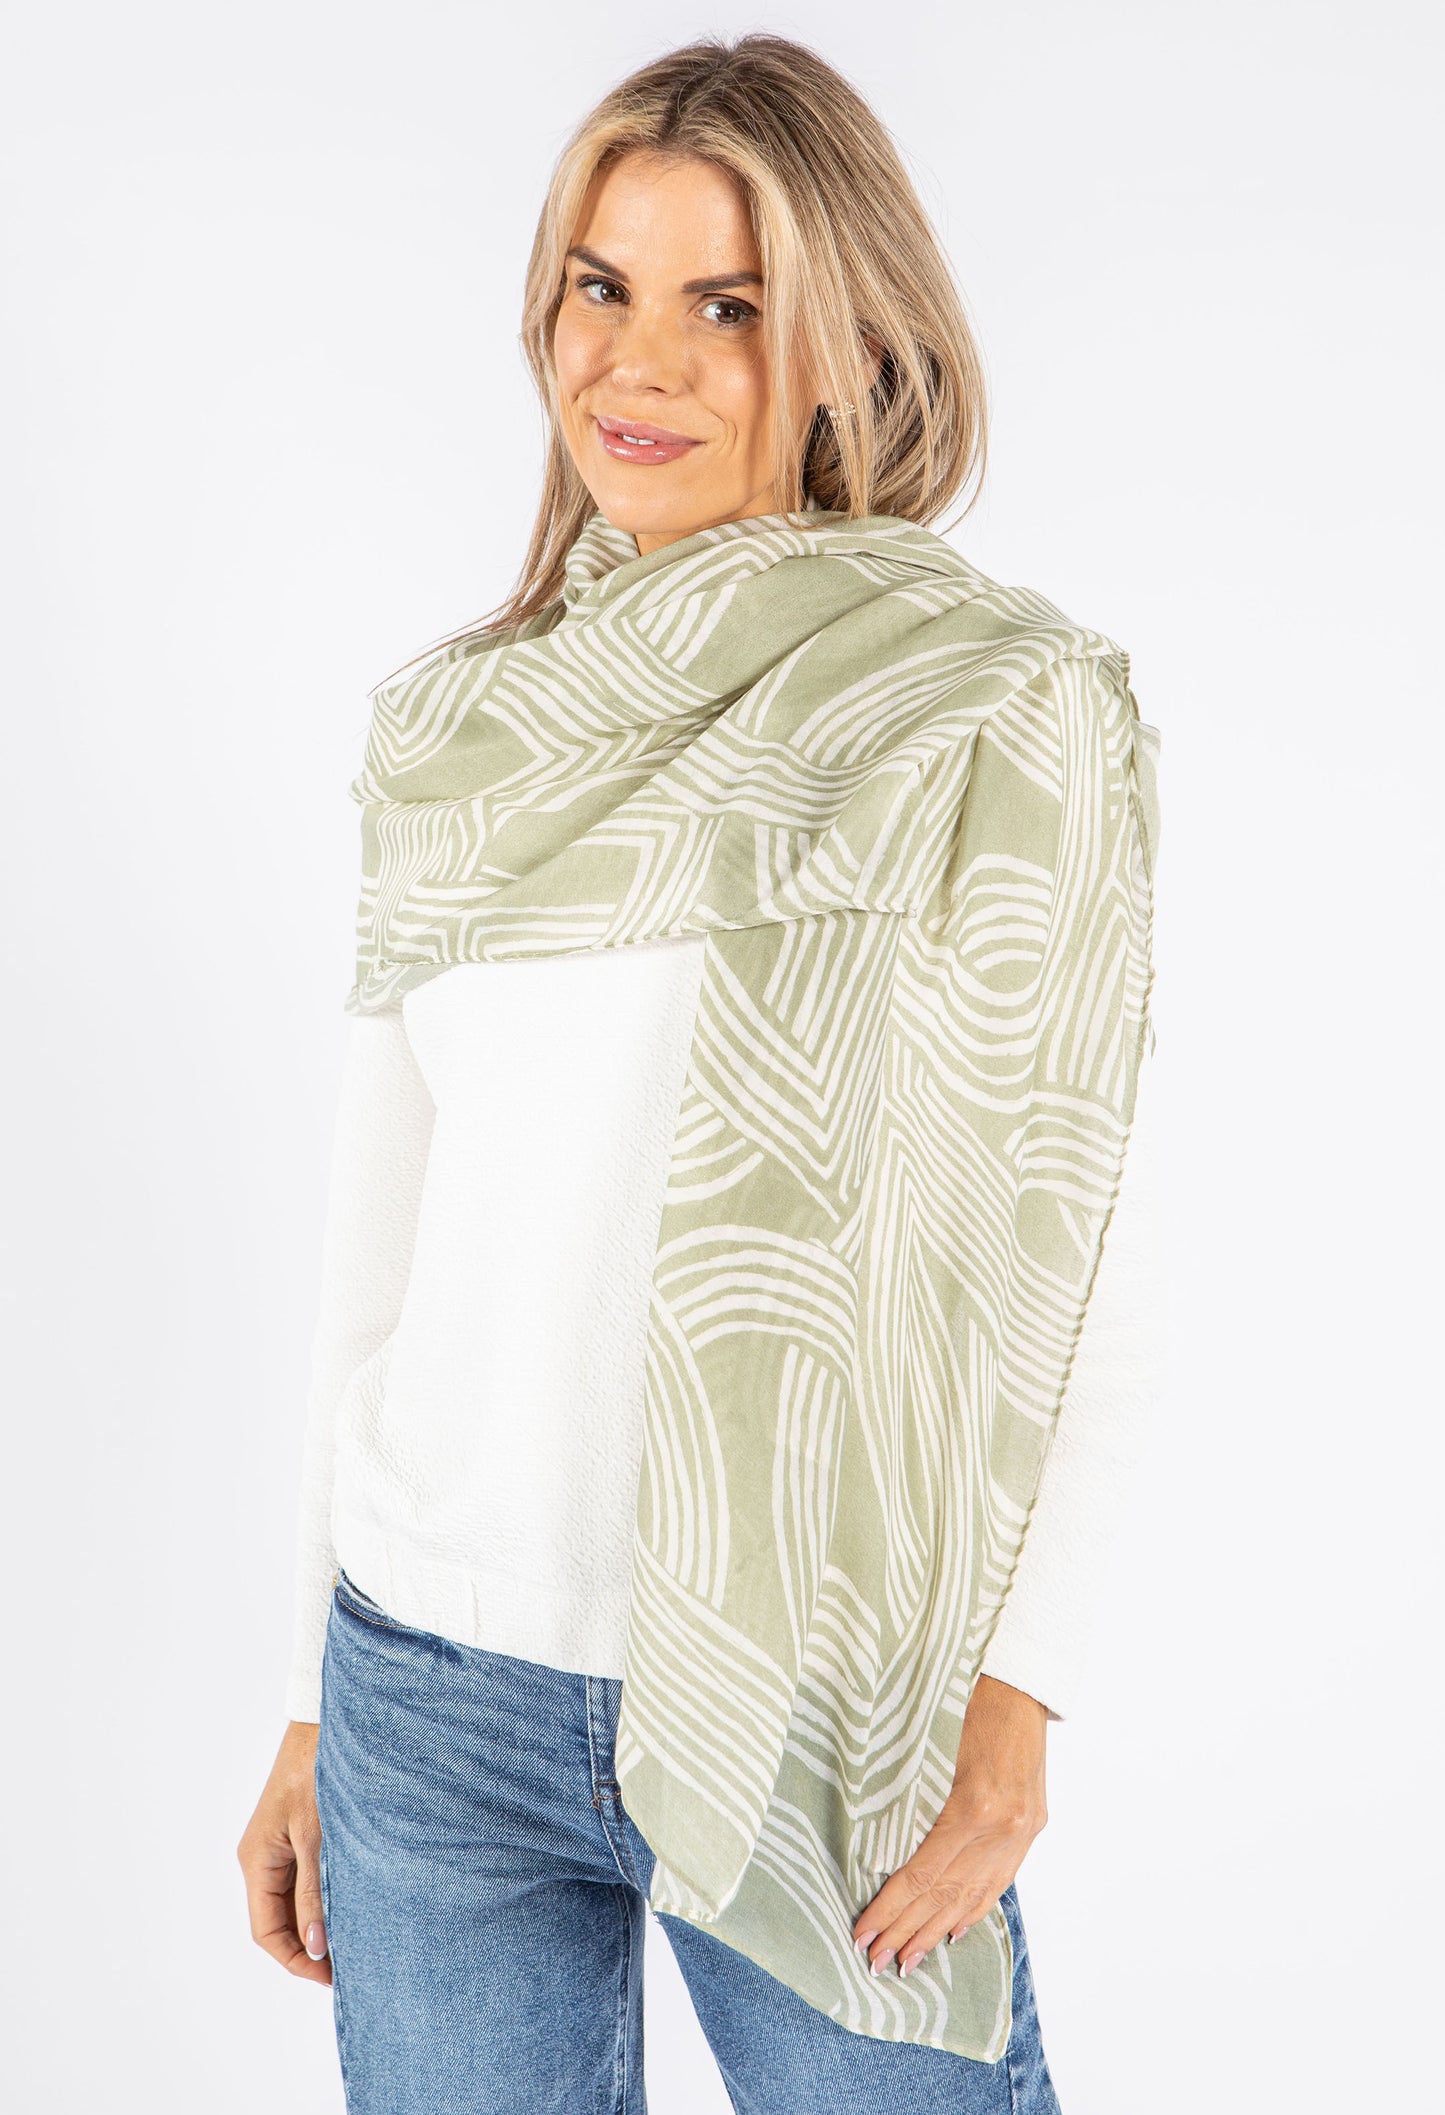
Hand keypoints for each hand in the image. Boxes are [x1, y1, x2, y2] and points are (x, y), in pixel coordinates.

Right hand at [237, 1720, 331, 1985]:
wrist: (325, 1719)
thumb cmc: (316, 1770)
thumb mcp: (317, 1836)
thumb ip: (316, 1892)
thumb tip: (317, 1948)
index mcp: (257, 1860)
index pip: (266, 1931)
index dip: (295, 1960)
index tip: (331, 1977)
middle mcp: (262, 1857)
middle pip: (279, 1920)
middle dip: (309, 1947)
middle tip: (350, 1964)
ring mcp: (279, 1844)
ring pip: (294, 1899)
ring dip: (319, 1922)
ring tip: (355, 1938)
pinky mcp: (298, 1831)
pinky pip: (306, 1877)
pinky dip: (325, 1896)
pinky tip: (352, 1901)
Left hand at [851, 1674, 1048, 1976]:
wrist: (1019, 1680)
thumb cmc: (963, 1699)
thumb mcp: (926, 1745)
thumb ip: (907, 1800)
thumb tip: (872, 1852)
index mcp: (973, 1805)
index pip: (923, 1874)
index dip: (891, 1908)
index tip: (863, 1933)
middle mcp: (1002, 1826)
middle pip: (947, 1894)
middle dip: (909, 1932)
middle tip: (877, 1963)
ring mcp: (1022, 1829)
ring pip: (976, 1895)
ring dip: (939, 1931)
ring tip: (910, 1962)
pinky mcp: (1033, 1825)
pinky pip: (1001, 1879)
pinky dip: (976, 1909)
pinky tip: (955, 1931)